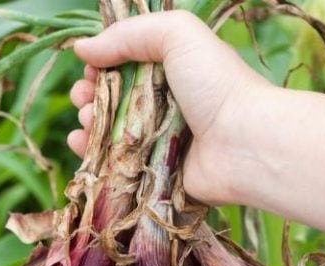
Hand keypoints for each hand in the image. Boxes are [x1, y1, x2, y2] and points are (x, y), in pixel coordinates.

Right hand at [68, 11, 270, 204]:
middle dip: (90, 96)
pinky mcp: (157, 173)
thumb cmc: (215, 84)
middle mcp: (168, 105)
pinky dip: (94, 155)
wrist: (244, 143)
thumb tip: (82, 48)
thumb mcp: (177, 35)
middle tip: (84, 98)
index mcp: (174, 71)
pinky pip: (117, 165)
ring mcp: (161, 141)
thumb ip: (128, 33)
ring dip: (88, 123)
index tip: (90, 70)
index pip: (126, 66)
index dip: (102, 66)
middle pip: (114, 100)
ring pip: (111, 133)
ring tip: (85, 120)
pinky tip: (79, 144)